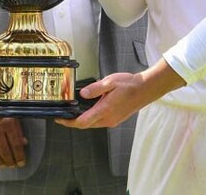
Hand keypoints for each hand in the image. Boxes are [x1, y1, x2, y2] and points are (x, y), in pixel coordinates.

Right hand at [0, 118, 26, 167]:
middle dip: (9, 160)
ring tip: (3, 165)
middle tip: (12, 165)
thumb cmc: (1, 105)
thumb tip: (24, 142)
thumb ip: (18, 129)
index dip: (19, 156)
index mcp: (9, 123)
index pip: (15, 144)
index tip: (21, 163)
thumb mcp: (13, 114)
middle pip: (4, 150)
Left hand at [58, 61, 184, 128]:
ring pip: (93, 124)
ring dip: (82, 120)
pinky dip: (91, 117)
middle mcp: (108, 119)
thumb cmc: (130, 85)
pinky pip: (99, 121)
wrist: (146, 89)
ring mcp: (112, 120)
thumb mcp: (110, 82)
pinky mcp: (116, 119)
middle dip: (73, 122)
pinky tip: (88, 109)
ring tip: (73, 111)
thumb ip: (95, 88)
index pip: (82, 122)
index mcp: (105, 110)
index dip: (69, 123)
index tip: (59, 120)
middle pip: (86, 125)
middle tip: (63, 115)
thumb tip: (82, 93)